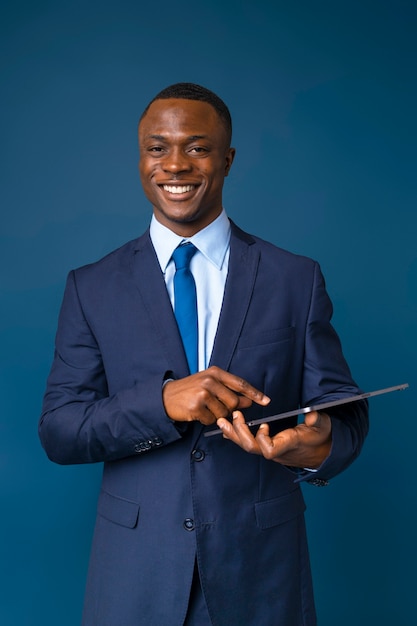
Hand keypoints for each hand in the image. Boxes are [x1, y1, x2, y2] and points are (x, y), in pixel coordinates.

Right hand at [162, 366, 269, 425]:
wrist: (166, 397)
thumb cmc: (189, 390)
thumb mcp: (208, 382)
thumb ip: (227, 389)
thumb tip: (248, 400)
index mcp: (215, 373)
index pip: (240, 383)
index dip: (254, 394)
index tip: (266, 401)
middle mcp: (210, 381)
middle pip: (234, 402)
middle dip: (231, 409)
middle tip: (218, 407)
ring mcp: (203, 394)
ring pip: (224, 413)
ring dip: (217, 416)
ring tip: (205, 408)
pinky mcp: (196, 407)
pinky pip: (211, 420)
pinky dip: (206, 420)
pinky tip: (198, 413)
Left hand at [217, 410, 331, 467]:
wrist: (320, 452)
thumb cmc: (320, 438)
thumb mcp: (323, 426)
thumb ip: (317, 420)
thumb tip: (312, 415)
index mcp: (288, 444)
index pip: (269, 450)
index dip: (262, 439)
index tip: (264, 425)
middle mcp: (276, 450)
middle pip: (252, 448)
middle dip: (240, 432)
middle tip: (234, 415)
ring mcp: (270, 450)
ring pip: (247, 446)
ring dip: (233, 433)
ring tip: (221, 421)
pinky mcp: (267, 447)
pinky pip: (248, 444)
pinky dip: (237, 436)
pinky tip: (227, 428)